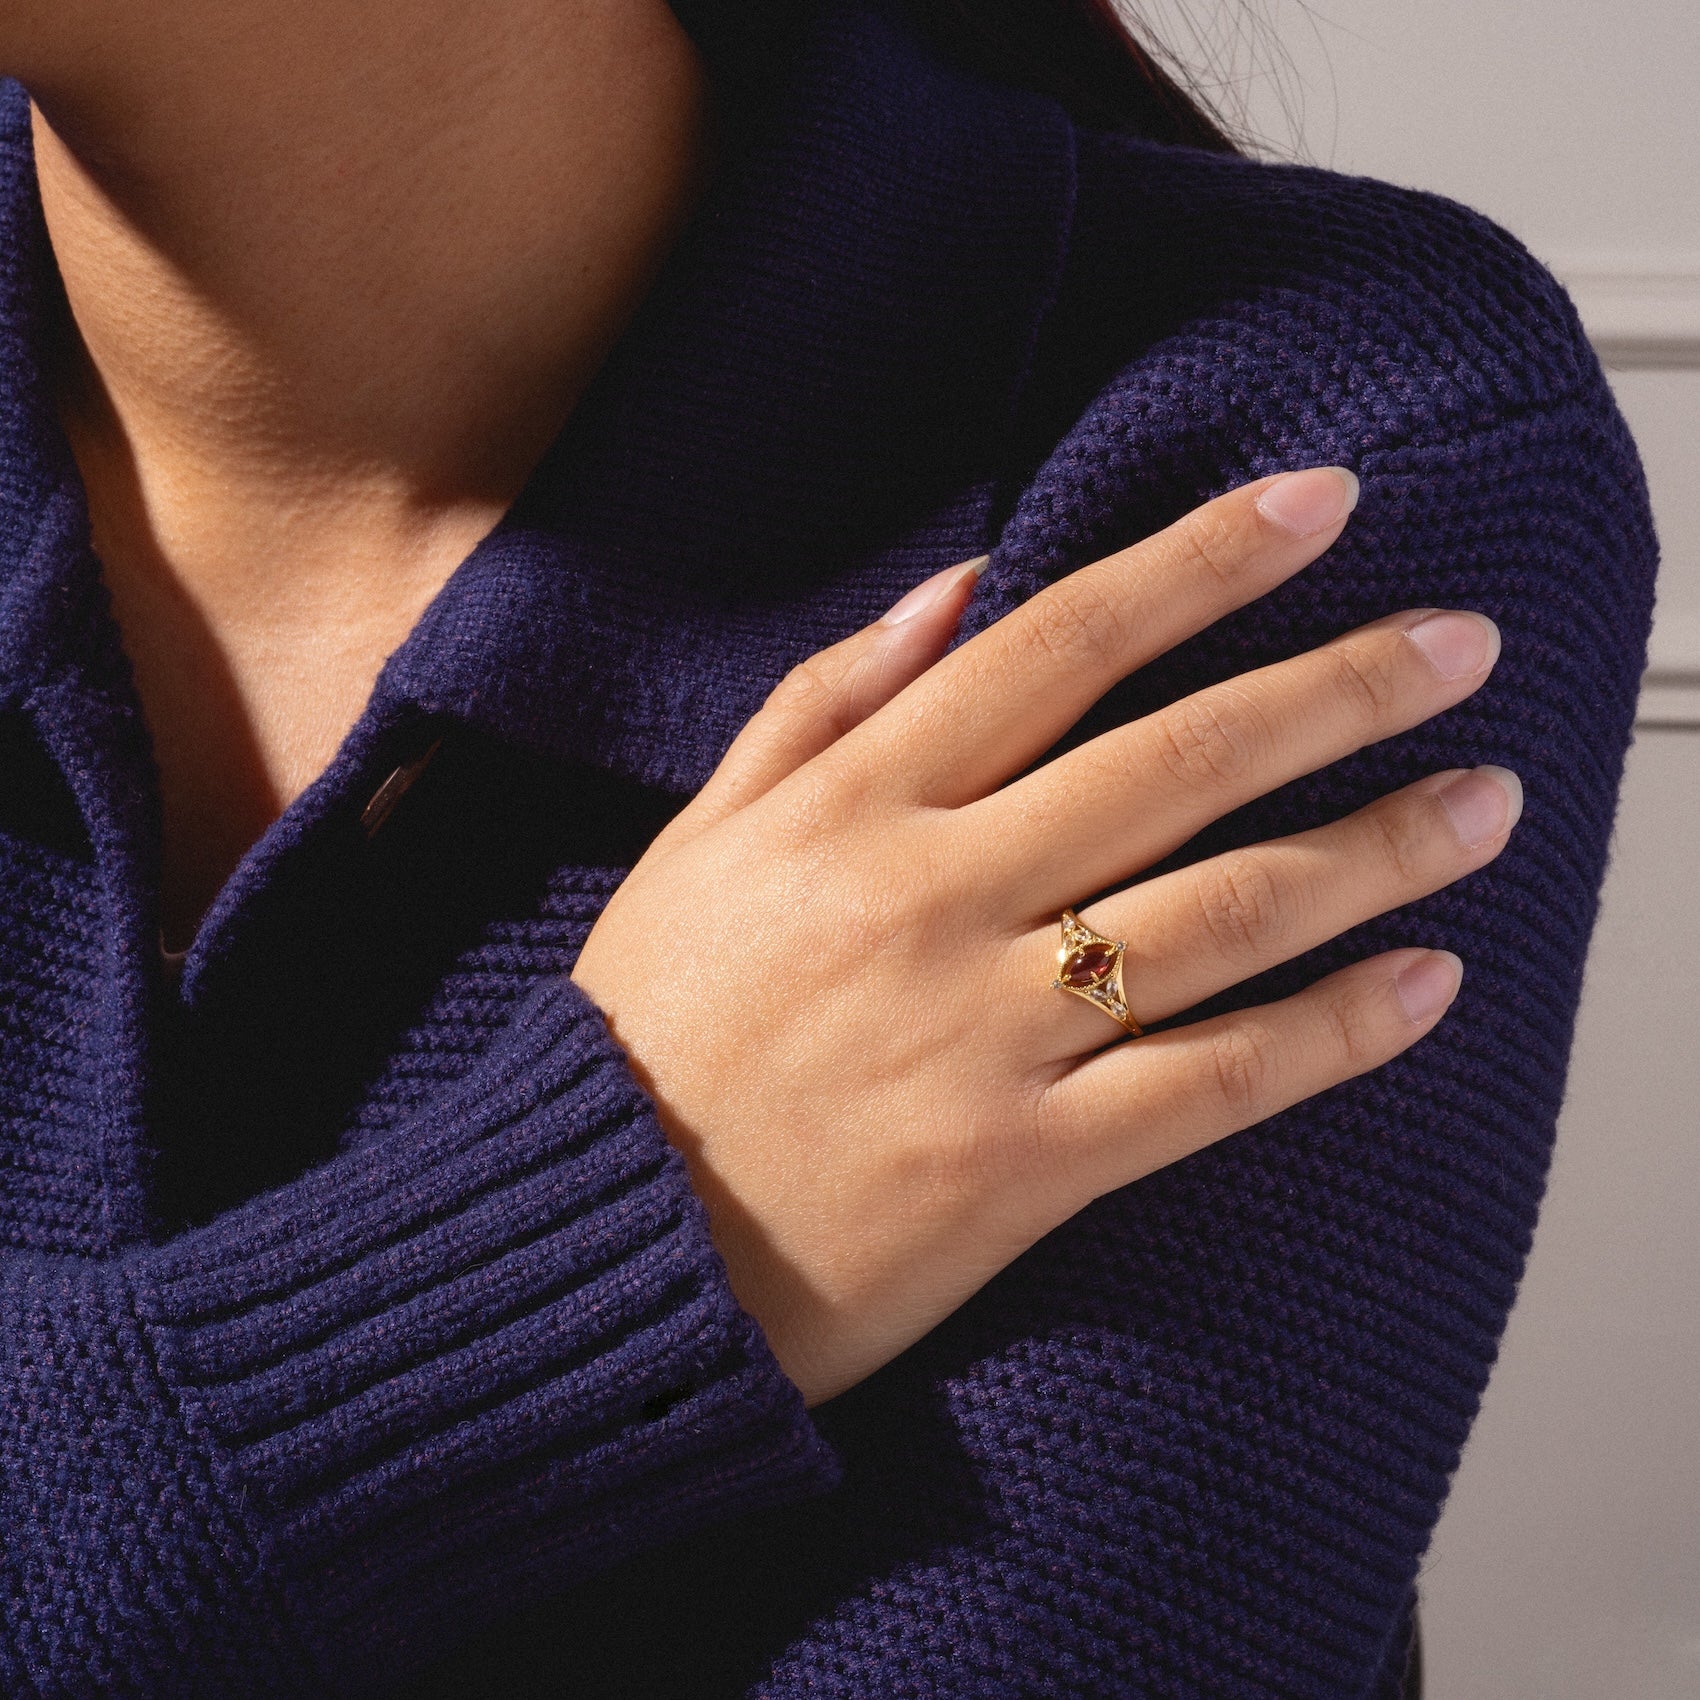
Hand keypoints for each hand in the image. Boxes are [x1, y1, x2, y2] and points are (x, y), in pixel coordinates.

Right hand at [570, 468, 1515, 1406]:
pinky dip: (1333, 1033)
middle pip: (1178, 762)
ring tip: (1487, 801)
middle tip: (1463, 642)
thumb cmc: (652, 1031)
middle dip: (1338, 686)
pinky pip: (1213, 1083)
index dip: (1200, 563)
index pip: (1058, 644)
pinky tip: (1425, 983)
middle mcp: (934, 900)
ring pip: (1225, 912)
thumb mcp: (701, 838)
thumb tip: (957, 587)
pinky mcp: (1024, 1166)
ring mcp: (986, 1035)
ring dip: (1377, 849)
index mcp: (852, 807)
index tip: (1319, 504)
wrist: (602, 1247)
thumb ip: (825, 701)